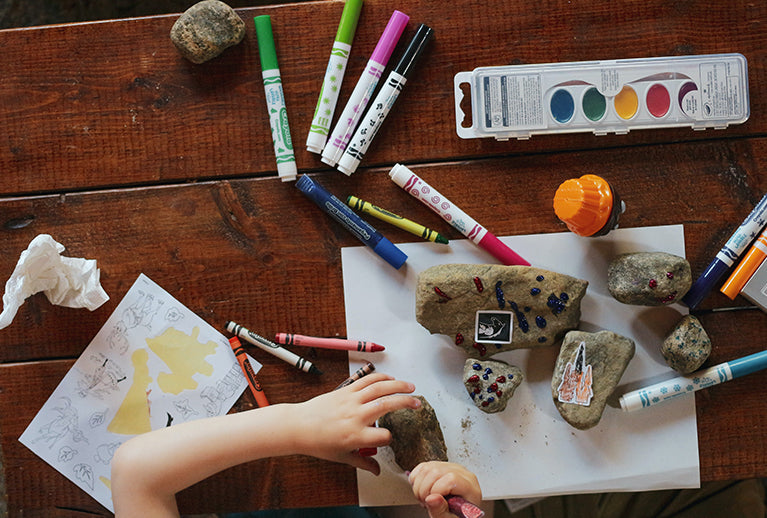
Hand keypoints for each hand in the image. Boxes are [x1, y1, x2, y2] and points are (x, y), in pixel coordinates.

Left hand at [293, 372, 418, 473]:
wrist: (299, 426)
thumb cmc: (319, 443)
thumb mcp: (343, 457)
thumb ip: (363, 463)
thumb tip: (378, 471)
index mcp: (356, 436)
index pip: (383, 436)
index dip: (389, 438)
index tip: (388, 438)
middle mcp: (356, 416)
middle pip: (387, 405)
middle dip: (406, 403)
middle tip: (418, 403)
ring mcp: (351, 401)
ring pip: (379, 388)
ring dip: (398, 385)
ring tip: (411, 386)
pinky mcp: (346, 391)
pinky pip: (366, 381)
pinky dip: (380, 377)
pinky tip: (391, 379)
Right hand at [409, 461, 481, 517]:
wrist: (455, 514)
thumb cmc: (456, 516)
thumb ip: (440, 511)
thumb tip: (432, 498)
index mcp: (469, 486)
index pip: (451, 479)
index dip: (436, 490)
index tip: (431, 502)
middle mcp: (461, 473)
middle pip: (436, 472)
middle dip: (424, 490)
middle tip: (426, 503)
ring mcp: (450, 467)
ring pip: (427, 468)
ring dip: (419, 486)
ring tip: (425, 499)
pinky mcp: (439, 465)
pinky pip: (422, 467)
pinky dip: (416, 479)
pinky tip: (422, 490)